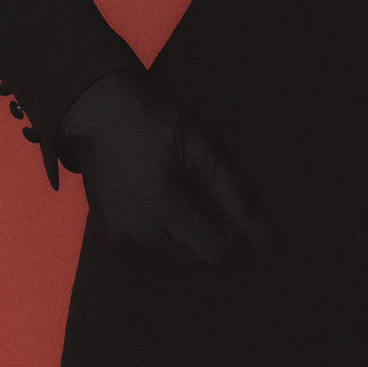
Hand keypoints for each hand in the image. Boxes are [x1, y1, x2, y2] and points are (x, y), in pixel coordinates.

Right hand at [57, 68, 279, 265]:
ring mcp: (118, 238)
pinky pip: (150, 249)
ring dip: (184, 232)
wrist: (99, 110)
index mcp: (162, 208)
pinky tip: (158, 197)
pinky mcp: (108, 236)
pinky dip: (163, 231)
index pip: (215, 251)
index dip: (231, 228)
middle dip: (207, 229)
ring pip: (173, 256)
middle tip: (200, 188)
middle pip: (195, 256)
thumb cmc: (157, 120)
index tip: (226, 199)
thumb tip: (268, 240)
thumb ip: (234, 194)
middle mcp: (136, 235)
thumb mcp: (202, 144)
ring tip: (178, 189)